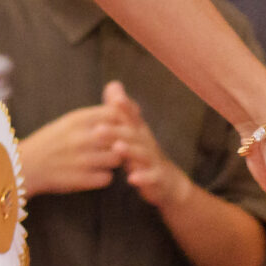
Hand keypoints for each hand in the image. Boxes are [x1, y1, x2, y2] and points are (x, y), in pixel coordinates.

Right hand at [17, 104, 120, 197]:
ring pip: (116, 159)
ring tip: (101, 160)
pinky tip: (93, 173)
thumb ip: (96, 115)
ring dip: (113, 161)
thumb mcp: (68, 122)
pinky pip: (106, 178)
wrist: (24, 165)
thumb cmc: (50, 142)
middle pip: (120, 137)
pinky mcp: (80, 179)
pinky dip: (102, 177)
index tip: (121, 129)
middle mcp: (79, 137)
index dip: (124, 121)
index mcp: (76, 119)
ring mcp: (80, 159)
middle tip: (116, 148)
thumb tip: (123, 100)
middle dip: (122, 143)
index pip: (115, 114)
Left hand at [102, 82, 187, 209]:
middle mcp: (147, 142)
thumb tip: (113, 84)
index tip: (115, 99)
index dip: (126, 107)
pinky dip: (143, 178)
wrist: (167, 181)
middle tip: (97, 129)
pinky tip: (131, 179)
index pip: (132, 116)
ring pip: (143, 154)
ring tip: (116, 148)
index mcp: (138, 131)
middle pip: (133, 134)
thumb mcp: (131, 131)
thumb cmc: (142, 152)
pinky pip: (151, 178)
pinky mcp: (157, 178)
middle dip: (116, 131)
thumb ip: (121, 110)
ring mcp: (153, 160)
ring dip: (130, 151)